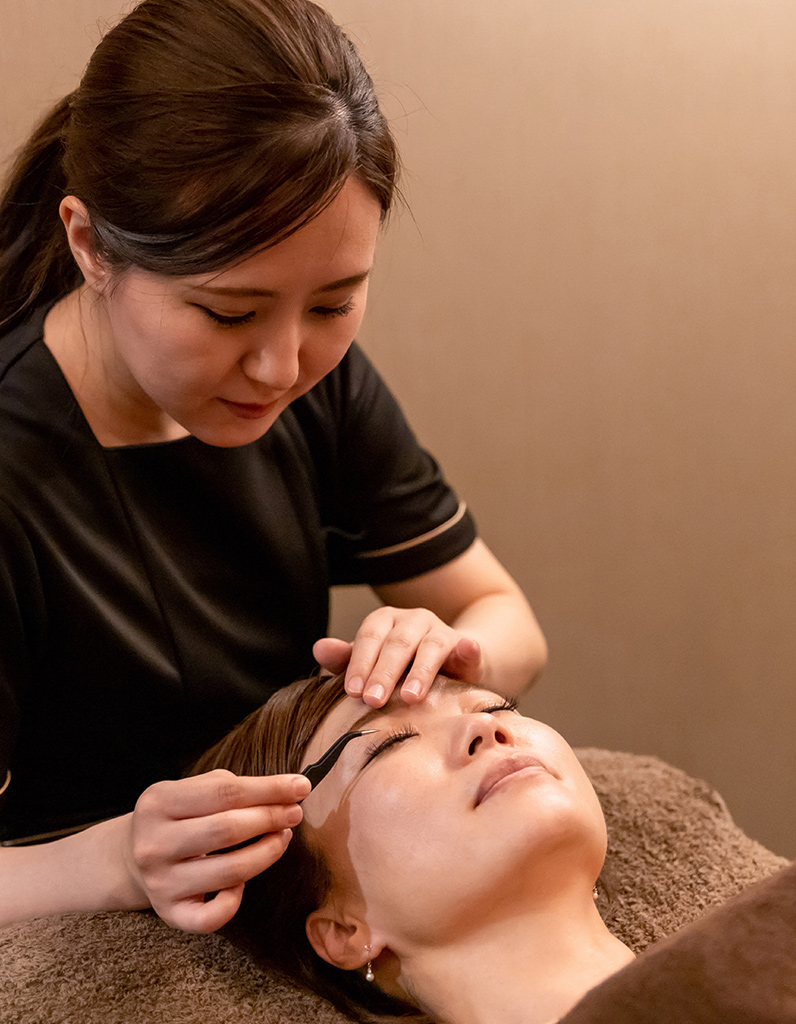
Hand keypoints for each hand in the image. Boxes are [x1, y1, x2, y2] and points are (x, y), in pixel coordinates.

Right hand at [122, 769, 310, 932]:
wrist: (131, 857)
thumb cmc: (178, 816)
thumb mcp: (191, 789)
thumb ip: (231, 787)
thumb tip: (285, 791)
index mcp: (158, 803)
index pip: (225, 793)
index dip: (269, 789)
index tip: (301, 786)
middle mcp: (154, 844)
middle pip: (228, 830)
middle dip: (271, 819)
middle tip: (294, 813)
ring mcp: (160, 882)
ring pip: (229, 873)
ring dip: (267, 853)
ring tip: (282, 837)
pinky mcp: (170, 913)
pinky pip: (213, 917)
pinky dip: (236, 900)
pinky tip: (244, 880)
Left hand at [313, 606, 482, 706]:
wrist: (447, 666)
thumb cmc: (400, 668)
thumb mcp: (370, 664)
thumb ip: (345, 660)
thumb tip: (318, 648)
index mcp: (384, 621)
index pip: (368, 638)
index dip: (359, 664)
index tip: (352, 692)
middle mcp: (412, 620)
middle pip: (396, 644)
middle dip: (383, 673)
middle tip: (372, 701)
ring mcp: (441, 631)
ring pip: (430, 646)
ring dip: (420, 672)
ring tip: (410, 697)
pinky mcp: (466, 646)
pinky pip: (468, 645)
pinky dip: (468, 648)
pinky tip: (468, 649)